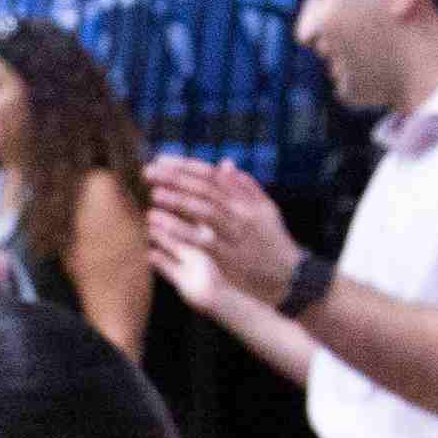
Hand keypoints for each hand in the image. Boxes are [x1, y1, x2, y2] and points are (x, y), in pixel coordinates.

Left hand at [144, 154, 300, 309]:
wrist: (289, 276)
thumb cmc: (273, 241)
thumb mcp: (266, 210)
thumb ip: (245, 186)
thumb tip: (225, 163)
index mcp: (245, 200)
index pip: (211, 176)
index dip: (185, 166)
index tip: (160, 161)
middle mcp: (240, 214)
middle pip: (204, 191)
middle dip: (175, 180)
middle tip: (148, 173)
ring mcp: (235, 235)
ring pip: (204, 213)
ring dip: (178, 205)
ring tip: (154, 199)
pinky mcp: (229, 258)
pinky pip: (201, 243)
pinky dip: (180, 235)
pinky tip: (160, 231)